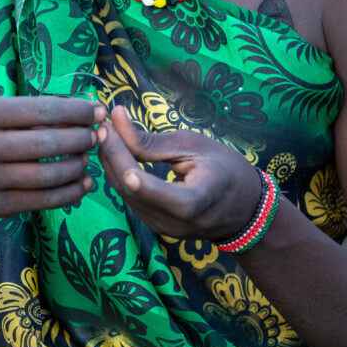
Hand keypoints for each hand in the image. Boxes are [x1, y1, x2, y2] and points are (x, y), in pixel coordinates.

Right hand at [0, 95, 105, 220]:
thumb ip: (30, 110)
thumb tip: (82, 110)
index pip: (42, 110)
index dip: (76, 112)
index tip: (98, 112)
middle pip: (47, 143)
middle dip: (80, 139)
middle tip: (95, 136)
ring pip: (47, 175)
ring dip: (77, 166)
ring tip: (87, 159)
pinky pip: (43, 201)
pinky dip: (70, 193)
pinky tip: (82, 184)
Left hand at [96, 106, 260, 239]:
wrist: (244, 207)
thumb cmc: (225, 168)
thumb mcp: (193, 146)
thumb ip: (151, 140)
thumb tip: (116, 117)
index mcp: (193, 203)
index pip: (146, 186)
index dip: (121, 158)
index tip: (107, 128)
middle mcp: (173, 223)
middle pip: (129, 189)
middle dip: (111, 155)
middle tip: (102, 124)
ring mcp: (162, 229)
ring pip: (124, 194)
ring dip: (111, 163)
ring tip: (108, 134)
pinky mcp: (154, 226)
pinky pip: (130, 198)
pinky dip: (120, 174)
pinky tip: (117, 154)